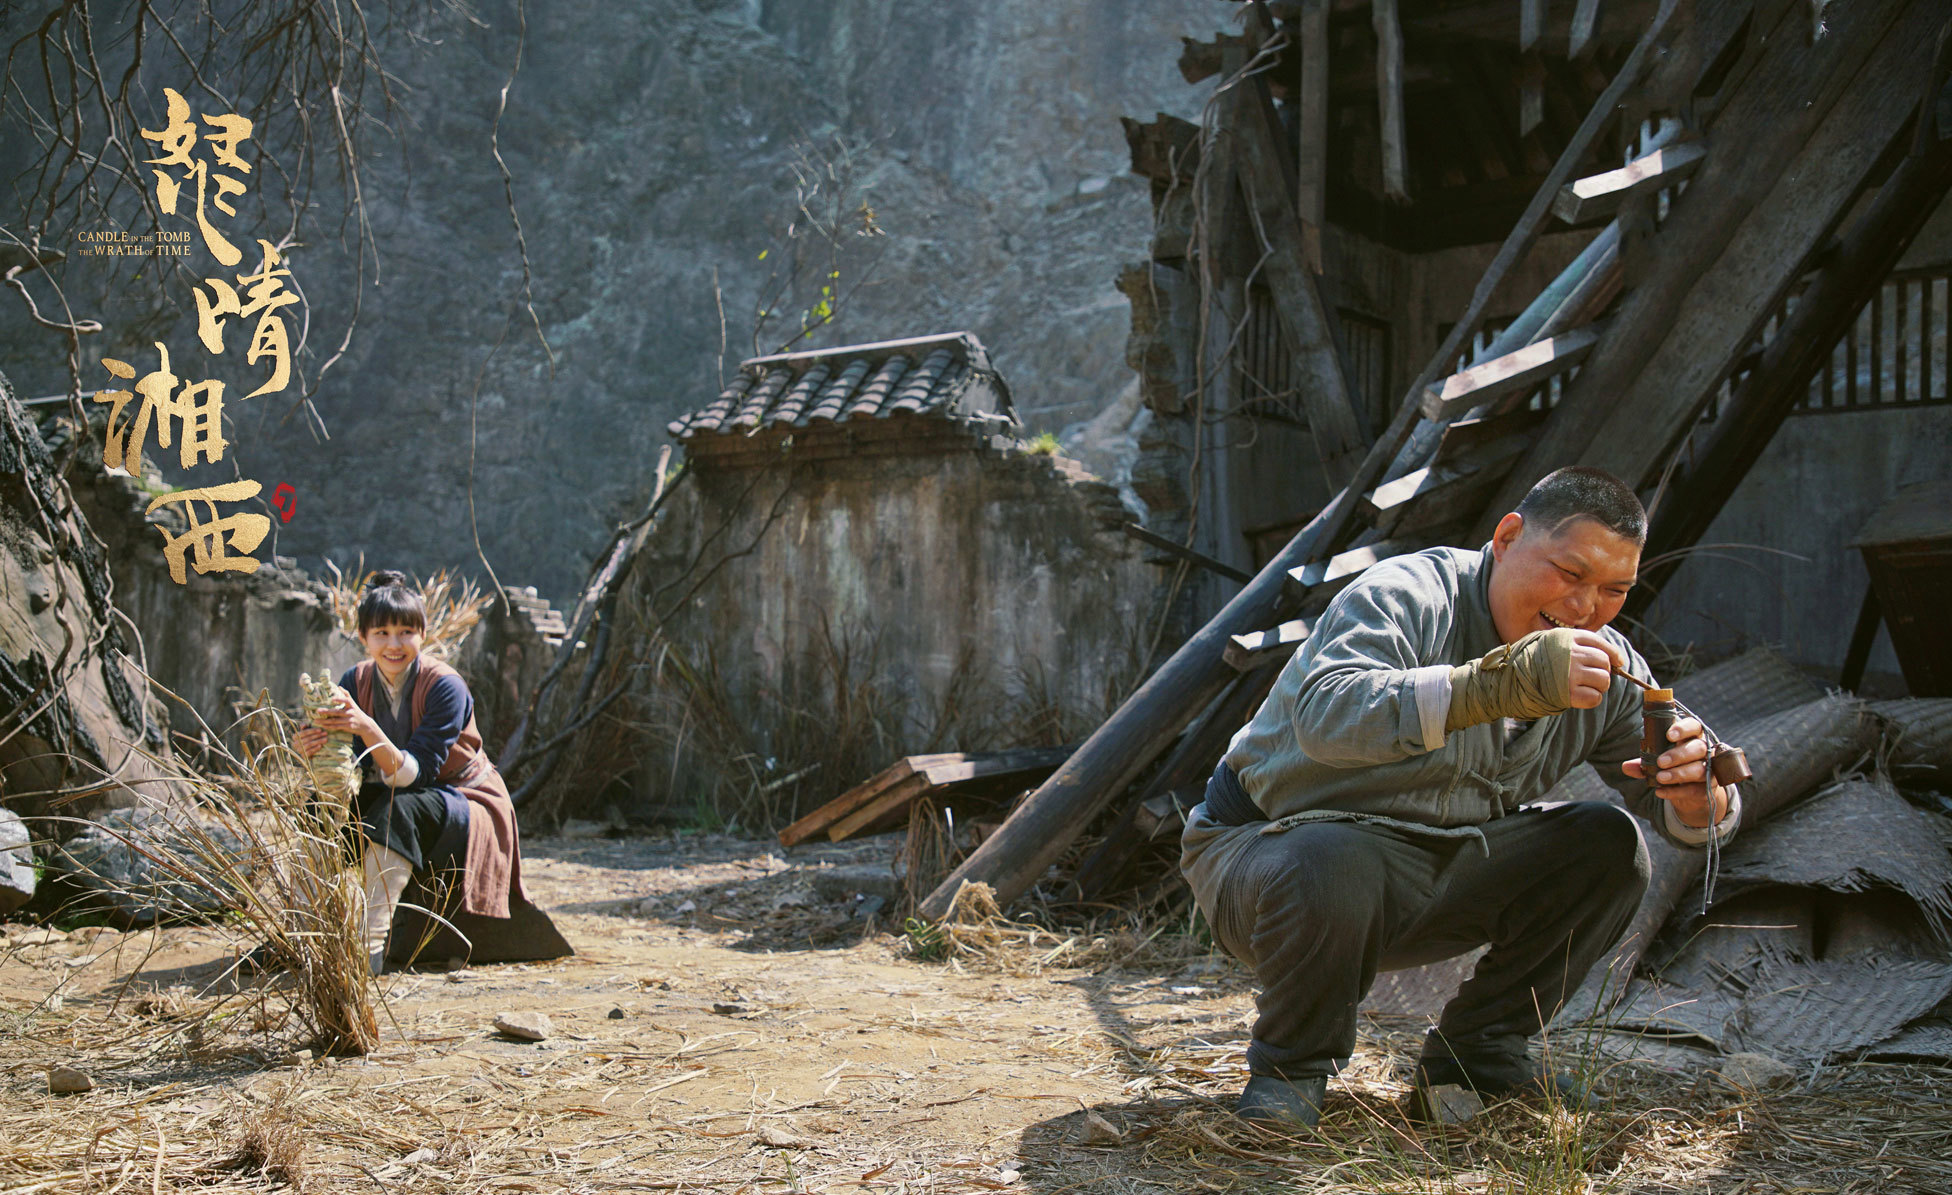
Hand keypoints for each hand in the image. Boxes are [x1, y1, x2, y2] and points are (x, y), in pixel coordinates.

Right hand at [294, 726, 326, 757]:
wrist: (311, 749)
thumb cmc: (310, 736)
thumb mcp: (307, 730)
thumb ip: (304, 726)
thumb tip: (303, 725)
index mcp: (295, 736)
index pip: (303, 733)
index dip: (312, 731)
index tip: (320, 729)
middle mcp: (295, 743)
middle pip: (307, 739)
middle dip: (317, 736)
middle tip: (325, 733)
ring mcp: (299, 750)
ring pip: (309, 745)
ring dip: (318, 741)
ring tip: (325, 739)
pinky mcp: (303, 756)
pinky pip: (309, 752)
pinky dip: (315, 749)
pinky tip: (320, 746)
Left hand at [309, 691, 380, 742]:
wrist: (365, 725)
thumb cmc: (357, 712)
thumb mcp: (354, 704)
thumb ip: (346, 695)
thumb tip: (339, 686)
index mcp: (352, 705)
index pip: (346, 700)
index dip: (340, 699)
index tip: (332, 699)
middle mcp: (351, 712)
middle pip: (337, 712)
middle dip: (327, 711)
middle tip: (317, 710)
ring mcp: (349, 720)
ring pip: (335, 721)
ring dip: (324, 721)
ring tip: (315, 721)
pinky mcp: (348, 727)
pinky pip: (336, 727)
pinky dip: (329, 726)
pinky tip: (322, 725)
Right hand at [1447, 627, 1624, 731]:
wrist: (1503, 679)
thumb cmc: (1524, 661)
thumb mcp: (1546, 641)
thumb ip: (1571, 644)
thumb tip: (1608, 657)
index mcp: (1566, 637)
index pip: (1600, 643)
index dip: (1613, 654)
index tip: (1618, 662)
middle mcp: (1570, 652)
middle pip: (1604, 662)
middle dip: (1602, 672)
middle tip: (1589, 679)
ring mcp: (1570, 673)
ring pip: (1603, 680)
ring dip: (1597, 686)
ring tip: (1582, 688)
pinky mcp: (1568, 693)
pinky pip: (1594, 698)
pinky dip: (1590, 699)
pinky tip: (1579, 698)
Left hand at [1621, 716, 1728, 827]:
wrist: (1692, 789)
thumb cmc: (1673, 765)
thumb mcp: (1657, 761)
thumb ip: (1643, 763)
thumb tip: (1625, 766)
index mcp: (1692, 736)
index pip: (1694, 726)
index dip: (1683, 729)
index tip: (1669, 735)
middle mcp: (1705, 750)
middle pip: (1698, 748)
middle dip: (1679, 755)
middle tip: (1661, 762)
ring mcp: (1710, 769)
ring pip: (1699, 769)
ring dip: (1679, 773)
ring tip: (1660, 778)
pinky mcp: (1709, 787)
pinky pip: (1695, 789)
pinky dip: (1676, 792)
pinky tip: (1661, 792)